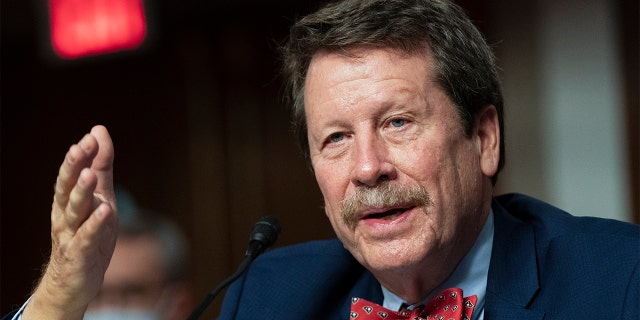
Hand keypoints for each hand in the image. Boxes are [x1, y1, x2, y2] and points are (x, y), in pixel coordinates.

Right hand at [23, 125, 117, 319]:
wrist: (74, 282)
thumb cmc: (88, 235)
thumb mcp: (100, 197)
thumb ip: (101, 166)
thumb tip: (98, 131)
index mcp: (68, 200)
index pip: (72, 173)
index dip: (81, 156)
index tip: (91, 136)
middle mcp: (65, 215)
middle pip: (66, 188)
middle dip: (74, 167)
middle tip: (80, 147)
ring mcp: (71, 235)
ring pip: (74, 211)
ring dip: (81, 192)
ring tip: (90, 175)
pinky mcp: (80, 254)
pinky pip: (87, 237)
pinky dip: (95, 224)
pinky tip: (105, 211)